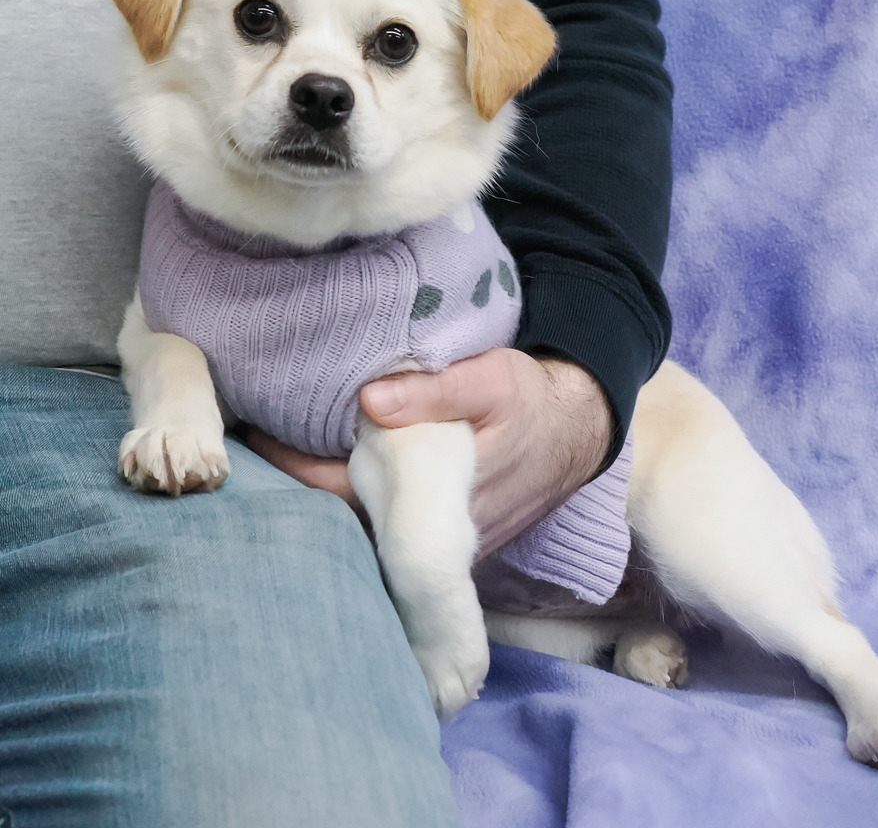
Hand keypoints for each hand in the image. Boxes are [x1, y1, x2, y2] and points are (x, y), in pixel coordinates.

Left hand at [244, 348, 612, 557]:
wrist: (576, 432)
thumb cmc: (532, 404)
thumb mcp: (495, 380)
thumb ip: (438, 390)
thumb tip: (369, 398)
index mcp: (440, 497)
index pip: (344, 495)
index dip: (295, 468)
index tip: (259, 432)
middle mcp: (435, 535)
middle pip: (345, 523)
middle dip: (297, 490)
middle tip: (256, 442)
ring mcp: (440, 542)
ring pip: (364, 530)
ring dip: (323, 498)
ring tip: (282, 452)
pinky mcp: (445, 536)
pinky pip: (385, 526)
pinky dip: (355, 502)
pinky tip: (330, 470)